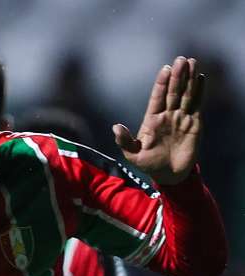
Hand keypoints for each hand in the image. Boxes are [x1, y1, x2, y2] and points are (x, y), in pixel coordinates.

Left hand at [113, 56, 204, 185]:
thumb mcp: (133, 154)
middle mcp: (167, 115)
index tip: (165, 69)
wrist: (169, 176)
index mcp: (152, 119)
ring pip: (186, 95)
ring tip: (192, 62)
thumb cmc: (149, 164)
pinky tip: (201, 78)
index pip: (157, 97)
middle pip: (173, 92)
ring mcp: (181, 118)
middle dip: (177, 76)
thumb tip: (115, 126)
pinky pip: (197, 105)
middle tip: (181, 59)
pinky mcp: (195, 124)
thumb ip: (125, 141)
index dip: (161, 84)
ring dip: (190, 79)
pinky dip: (200, 92)